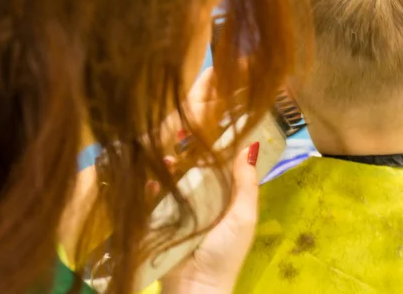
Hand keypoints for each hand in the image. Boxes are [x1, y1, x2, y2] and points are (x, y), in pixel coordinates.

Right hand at [160, 143, 259, 293]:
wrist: (195, 287)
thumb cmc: (225, 252)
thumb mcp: (242, 217)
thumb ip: (245, 185)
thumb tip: (250, 147)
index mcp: (229, 201)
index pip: (225, 168)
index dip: (219, 148)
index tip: (211, 124)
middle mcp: (208, 203)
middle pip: (199, 171)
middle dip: (190, 153)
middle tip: (182, 134)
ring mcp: (184, 211)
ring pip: (177, 181)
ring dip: (171, 167)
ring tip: (167, 156)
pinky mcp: (163, 221)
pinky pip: (157, 199)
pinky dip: (154, 187)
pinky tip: (152, 179)